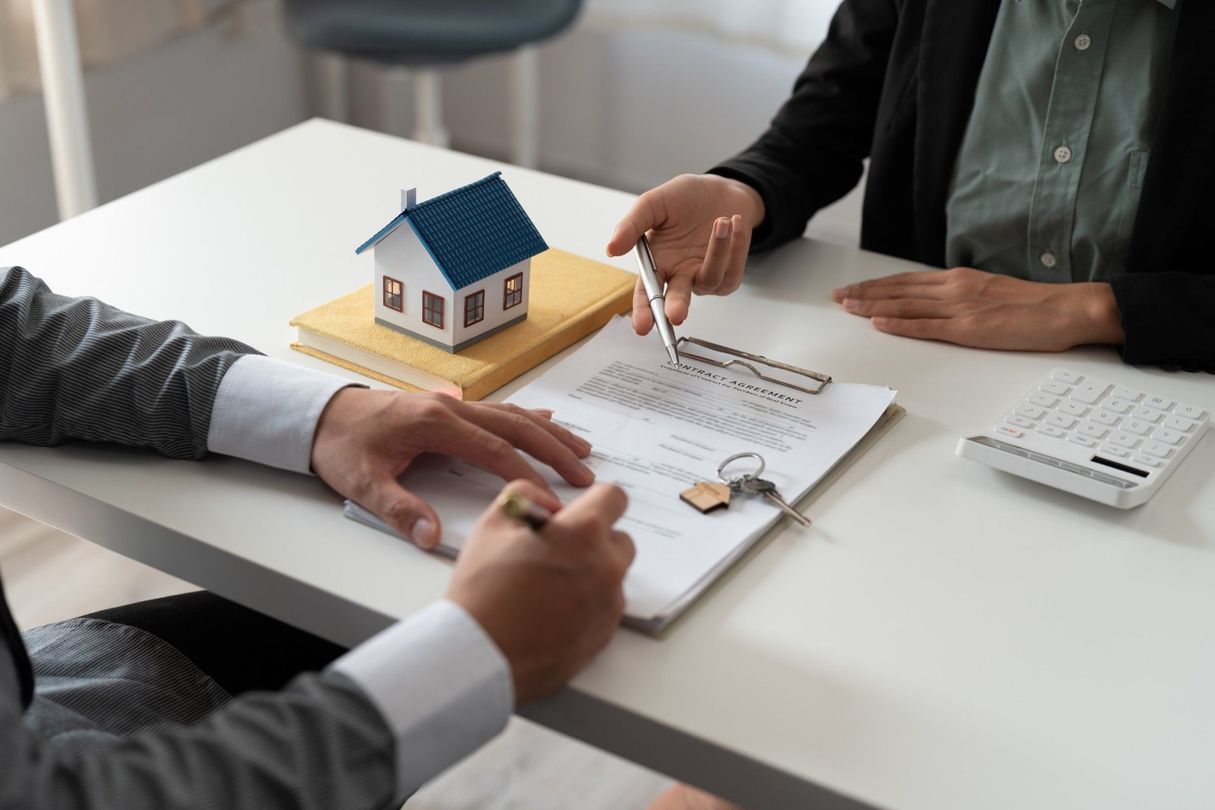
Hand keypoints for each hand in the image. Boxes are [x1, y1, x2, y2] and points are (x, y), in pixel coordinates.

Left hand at [310, 389, 593, 547]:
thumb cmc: (341, 446)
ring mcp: (452, 403)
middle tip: (585, 473)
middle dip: (553, 450)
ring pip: (512, 415)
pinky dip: (527, 417)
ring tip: (581, 449)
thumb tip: (431, 536)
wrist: (321, 414)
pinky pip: (498, 410)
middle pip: (515, 426)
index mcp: (433, 423)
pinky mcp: (449, 407)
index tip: (551, 501)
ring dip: (548, 432)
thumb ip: (399, 509)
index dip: (526, 475)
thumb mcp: (362, 483)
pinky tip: (547, 419)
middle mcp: (450, 406)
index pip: (494, 450)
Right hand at [448, 480, 633, 702]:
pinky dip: (588, 605)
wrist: (481, 655)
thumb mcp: (493, 525)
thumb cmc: (483, 592)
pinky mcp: (604, 634)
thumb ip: (525, 495)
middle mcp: (606, 567)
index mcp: (584, 533)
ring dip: (591, 573)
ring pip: (612, 576)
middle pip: (618, 539)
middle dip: (593, 539)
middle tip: (556, 552)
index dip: (595, 500)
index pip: (615, 498)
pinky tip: (553, 612)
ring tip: (549, 586)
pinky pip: (605, 608)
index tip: (582, 510)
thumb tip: (547, 502)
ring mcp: (609, 604)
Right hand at [605, 174, 764, 334]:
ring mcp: (704, 277)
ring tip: (721, 221)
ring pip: (709, 278)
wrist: (720, 190)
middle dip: (675, 307)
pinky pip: (731, 269)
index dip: (643, 311)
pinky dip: (734, 246)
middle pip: (676, 300)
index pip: (647, 293)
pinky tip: (734, 223)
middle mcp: (680, 275)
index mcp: (658, 264)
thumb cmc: (685, 199)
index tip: (642, 326)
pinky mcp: (729, 274)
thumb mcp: (653, 204)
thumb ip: (632, 225)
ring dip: (717, 251)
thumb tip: (611, 249)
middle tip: (675, 314)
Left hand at [832, 267, 1124, 350]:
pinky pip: (926, 326)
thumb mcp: (991, 291)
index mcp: (960, 279)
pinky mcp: (969, 328)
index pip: (908, 281)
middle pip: (899, 290)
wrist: (1066, 309)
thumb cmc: (1035, 306)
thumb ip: (964, 295)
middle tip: (837, 296)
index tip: (855, 288)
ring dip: (872, 305)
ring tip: (847, 307)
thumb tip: (940, 301)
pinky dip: (899, 324)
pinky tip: (878, 323)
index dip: (878, 285)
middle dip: (865, 292)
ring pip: (905, 304)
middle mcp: (955, 288)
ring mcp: (960, 307)